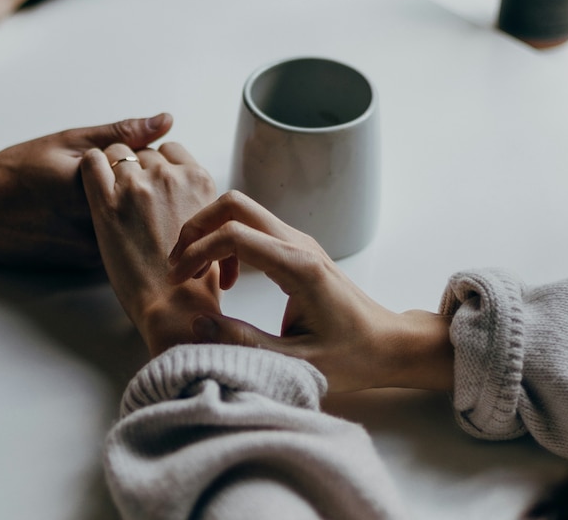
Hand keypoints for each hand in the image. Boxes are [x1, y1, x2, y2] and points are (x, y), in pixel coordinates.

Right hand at [0, 114, 172, 266]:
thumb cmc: (17, 172)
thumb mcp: (68, 141)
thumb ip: (120, 133)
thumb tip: (165, 121)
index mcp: (96, 191)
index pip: (152, 173)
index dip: (147, 160)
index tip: (128, 154)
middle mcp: (98, 227)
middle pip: (150, 204)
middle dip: (146, 187)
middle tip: (118, 173)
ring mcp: (95, 251)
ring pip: (138, 227)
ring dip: (136, 211)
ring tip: (94, 196)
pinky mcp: (89, 265)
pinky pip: (122, 243)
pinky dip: (121, 229)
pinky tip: (94, 215)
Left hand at [80, 141, 220, 356]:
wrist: (174, 305)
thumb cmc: (194, 279)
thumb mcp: (211, 228)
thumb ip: (197, 202)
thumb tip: (184, 196)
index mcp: (199, 180)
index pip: (171, 150)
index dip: (158, 164)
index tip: (151, 183)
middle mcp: (170, 176)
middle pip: (143, 152)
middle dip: (135, 169)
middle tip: (129, 198)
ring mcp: (138, 186)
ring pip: (117, 152)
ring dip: (112, 169)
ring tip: (110, 196)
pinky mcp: (107, 202)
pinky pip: (91, 161)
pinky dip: (90, 167)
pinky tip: (92, 185)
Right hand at [167, 190, 453, 392]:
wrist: (389, 345)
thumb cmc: (352, 357)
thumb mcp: (295, 362)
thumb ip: (243, 342)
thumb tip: (197, 324)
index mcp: (298, 267)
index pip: (233, 235)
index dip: (196, 252)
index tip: (178, 280)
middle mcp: (298, 244)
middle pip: (235, 204)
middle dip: (197, 227)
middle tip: (179, 265)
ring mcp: (299, 242)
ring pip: (242, 211)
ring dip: (210, 233)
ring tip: (197, 274)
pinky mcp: (298, 248)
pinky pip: (253, 228)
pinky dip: (228, 242)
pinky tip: (227, 280)